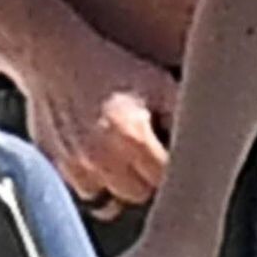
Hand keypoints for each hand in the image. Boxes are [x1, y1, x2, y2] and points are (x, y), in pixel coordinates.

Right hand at [16, 34, 177, 218]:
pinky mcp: (51, 166)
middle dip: (148, 178)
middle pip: (138, 195)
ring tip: (121, 159)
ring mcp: (72, 165)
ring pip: (106, 202)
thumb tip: (205, 142)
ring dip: (117, 186)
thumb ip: (182, 115)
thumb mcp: (157, 81)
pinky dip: (91, 181)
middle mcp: (101, 158)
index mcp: (133, 137)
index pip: (167, 178)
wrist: (52, 54)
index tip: (174, 155)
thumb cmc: (107, 64)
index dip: (174, 167)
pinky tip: (96, 156)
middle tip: (149, 154)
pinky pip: (79, 191)